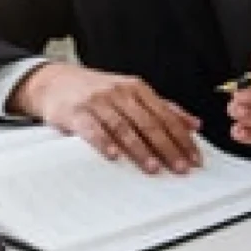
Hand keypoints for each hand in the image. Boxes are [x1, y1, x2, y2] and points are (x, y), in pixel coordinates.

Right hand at [9, 62, 201, 173]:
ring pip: (124, 127)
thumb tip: (195, 124)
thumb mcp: (132, 94)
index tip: (194, 158)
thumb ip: (163, 108)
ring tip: (152, 168)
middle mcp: (120, 93)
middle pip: (149, 123)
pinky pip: (92, 128)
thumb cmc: (97, 91)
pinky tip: (113, 156)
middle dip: (167, 147)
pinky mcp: (77, 112)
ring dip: (140, 149)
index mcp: (137, 89)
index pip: (166, 116)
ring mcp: (98, 101)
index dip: (182, 138)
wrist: (56, 82)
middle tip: (180, 168)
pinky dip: (103, 142)